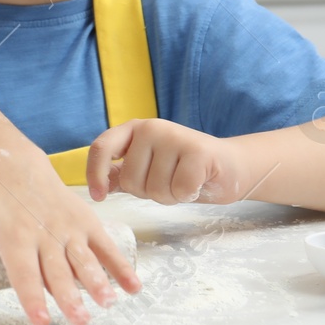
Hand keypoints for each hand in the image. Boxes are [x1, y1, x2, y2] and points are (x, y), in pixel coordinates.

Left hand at [0, 142, 140, 324]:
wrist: (18, 165)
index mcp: (13, 234)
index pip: (21, 269)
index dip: (29, 294)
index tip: (38, 319)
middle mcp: (43, 232)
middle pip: (57, 270)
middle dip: (68, 296)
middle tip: (78, 322)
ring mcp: (67, 228)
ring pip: (84, 258)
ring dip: (98, 283)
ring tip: (108, 305)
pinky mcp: (85, 223)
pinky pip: (106, 246)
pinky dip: (121, 266)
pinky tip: (134, 288)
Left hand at [86, 118, 243, 205]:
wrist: (229, 166)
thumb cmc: (182, 170)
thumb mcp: (147, 168)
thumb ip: (121, 174)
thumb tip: (97, 186)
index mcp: (133, 129)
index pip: (101, 147)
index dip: (95, 174)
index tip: (98, 197)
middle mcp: (151, 128)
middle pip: (131, 180)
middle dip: (148, 192)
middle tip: (168, 181)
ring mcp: (174, 137)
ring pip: (155, 189)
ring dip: (170, 196)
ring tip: (183, 181)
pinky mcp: (198, 151)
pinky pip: (179, 190)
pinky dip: (187, 195)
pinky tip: (197, 183)